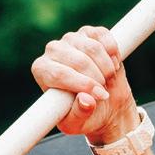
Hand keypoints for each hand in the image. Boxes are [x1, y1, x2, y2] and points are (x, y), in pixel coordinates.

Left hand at [32, 25, 136, 141]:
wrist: (103, 101)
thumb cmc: (83, 113)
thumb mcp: (77, 123)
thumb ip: (80, 114)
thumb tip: (86, 100)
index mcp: (42, 70)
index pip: (60, 74)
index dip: (83, 85)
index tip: (99, 96)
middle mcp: (53, 50)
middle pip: (78, 61)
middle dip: (97, 78)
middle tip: (103, 93)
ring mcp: (71, 38)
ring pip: (93, 48)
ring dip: (106, 67)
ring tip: (107, 80)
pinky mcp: (89, 32)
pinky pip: (104, 36)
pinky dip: (113, 52)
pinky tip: (112, 64)